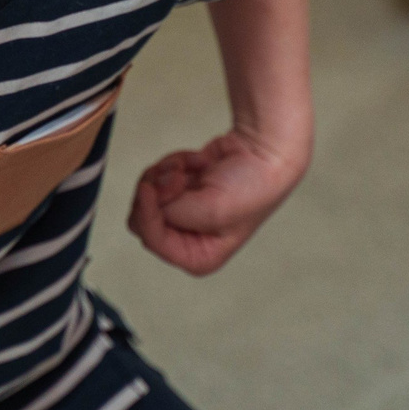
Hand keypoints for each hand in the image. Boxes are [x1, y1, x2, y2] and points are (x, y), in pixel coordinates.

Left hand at [128, 127, 307, 274]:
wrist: (266, 152)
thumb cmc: (250, 186)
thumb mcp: (208, 209)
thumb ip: (169, 210)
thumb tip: (145, 195)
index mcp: (198, 258)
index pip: (151, 240)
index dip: (146, 212)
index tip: (148, 188)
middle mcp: (189, 240)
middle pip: (142, 217)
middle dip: (156, 190)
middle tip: (178, 176)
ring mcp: (184, 212)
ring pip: (148, 193)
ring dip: (166, 173)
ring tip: (194, 166)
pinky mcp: (182, 189)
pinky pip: (158, 175)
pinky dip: (175, 163)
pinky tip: (199, 162)